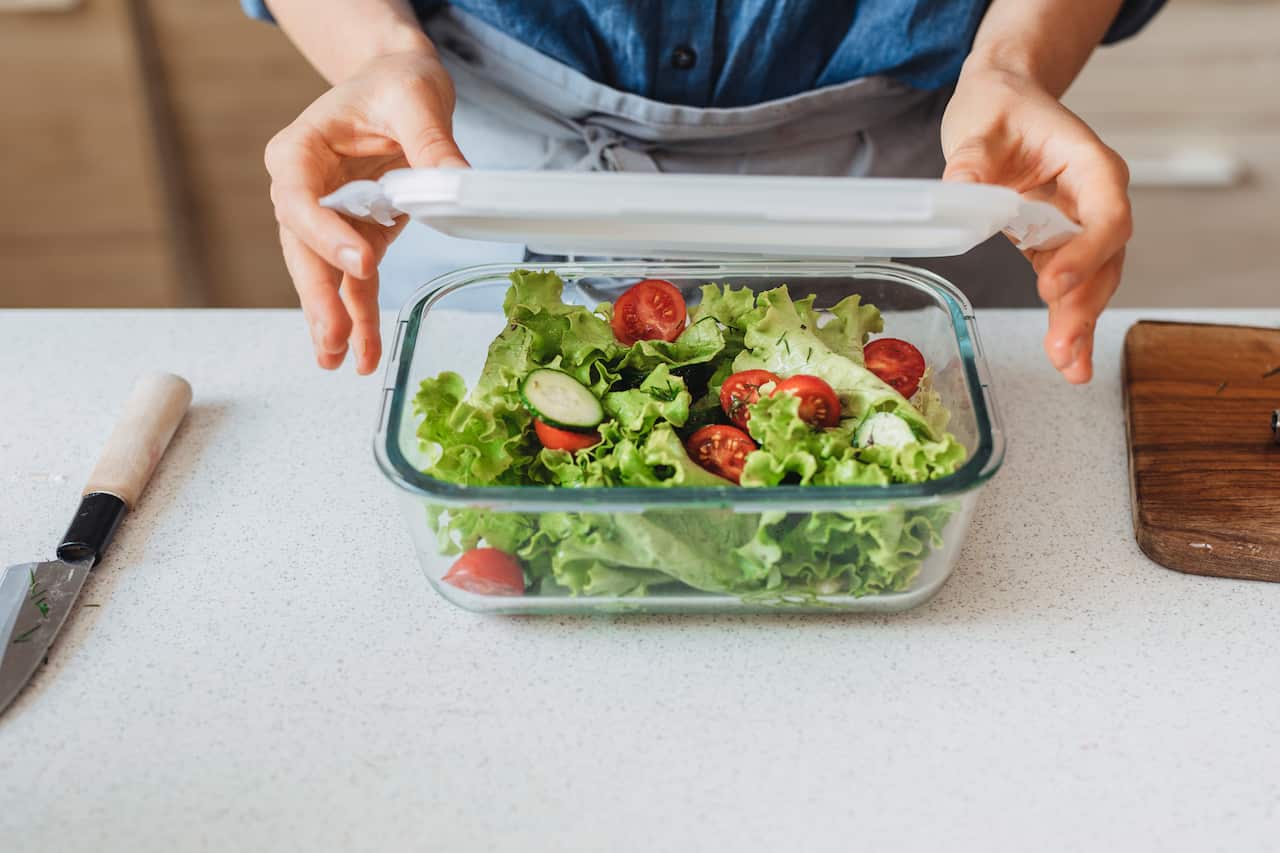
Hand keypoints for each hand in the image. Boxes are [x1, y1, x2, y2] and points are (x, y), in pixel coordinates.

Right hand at [265, 48, 467, 373]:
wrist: (398, 84)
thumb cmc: (395, 83)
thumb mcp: (415, 98)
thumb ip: (431, 142)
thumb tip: (459, 182)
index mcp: (299, 151)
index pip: (300, 198)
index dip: (324, 234)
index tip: (358, 261)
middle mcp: (302, 189)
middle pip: (303, 248)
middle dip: (319, 296)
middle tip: (333, 337)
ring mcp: (327, 219)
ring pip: (324, 274)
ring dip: (334, 318)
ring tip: (340, 360)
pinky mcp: (354, 237)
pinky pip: (353, 282)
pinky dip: (360, 317)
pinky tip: (364, 353)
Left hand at [941, 66, 1132, 383]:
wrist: (1004, 100)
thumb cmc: (1000, 108)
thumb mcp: (978, 126)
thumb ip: (971, 160)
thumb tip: (959, 189)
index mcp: (1090, 166)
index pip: (1105, 216)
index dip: (1085, 254)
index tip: (1052, 285)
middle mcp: (1097, 199)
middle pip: (1105, 259)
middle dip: (1084, 306)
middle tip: (1063, 350)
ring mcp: (1081, 225)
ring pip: (1094, 280)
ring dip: (1080, 323)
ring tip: (1070, 367)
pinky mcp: (1059, 245)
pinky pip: (1071, 286)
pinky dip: (1069, 321)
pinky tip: (1069, 359)